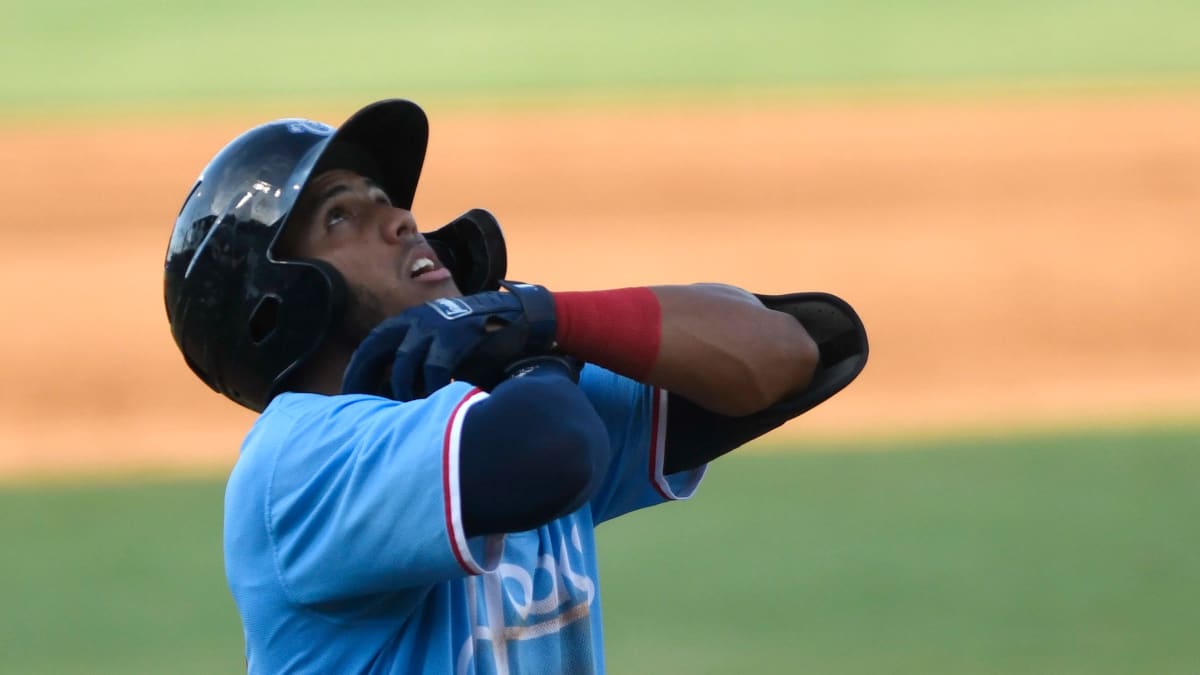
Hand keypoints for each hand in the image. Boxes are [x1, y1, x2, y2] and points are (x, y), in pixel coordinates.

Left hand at [341, 281, 559, 400]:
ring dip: (401, 388)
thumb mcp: (440, 348)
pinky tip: (433, 400)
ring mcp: (437, 325)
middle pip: (377, 349)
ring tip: (404, 409)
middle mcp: (417, 320)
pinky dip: (430, 387)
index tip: (347, 394)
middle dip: (365, 378)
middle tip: (360, 405)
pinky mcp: (458, 335)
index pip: (371, 345)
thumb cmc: (477, 342)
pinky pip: (435, 367)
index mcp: (409, 322)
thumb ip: (417, 365)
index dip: (357, 370)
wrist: (517, 318)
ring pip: (404, 362)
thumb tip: (392, 396)